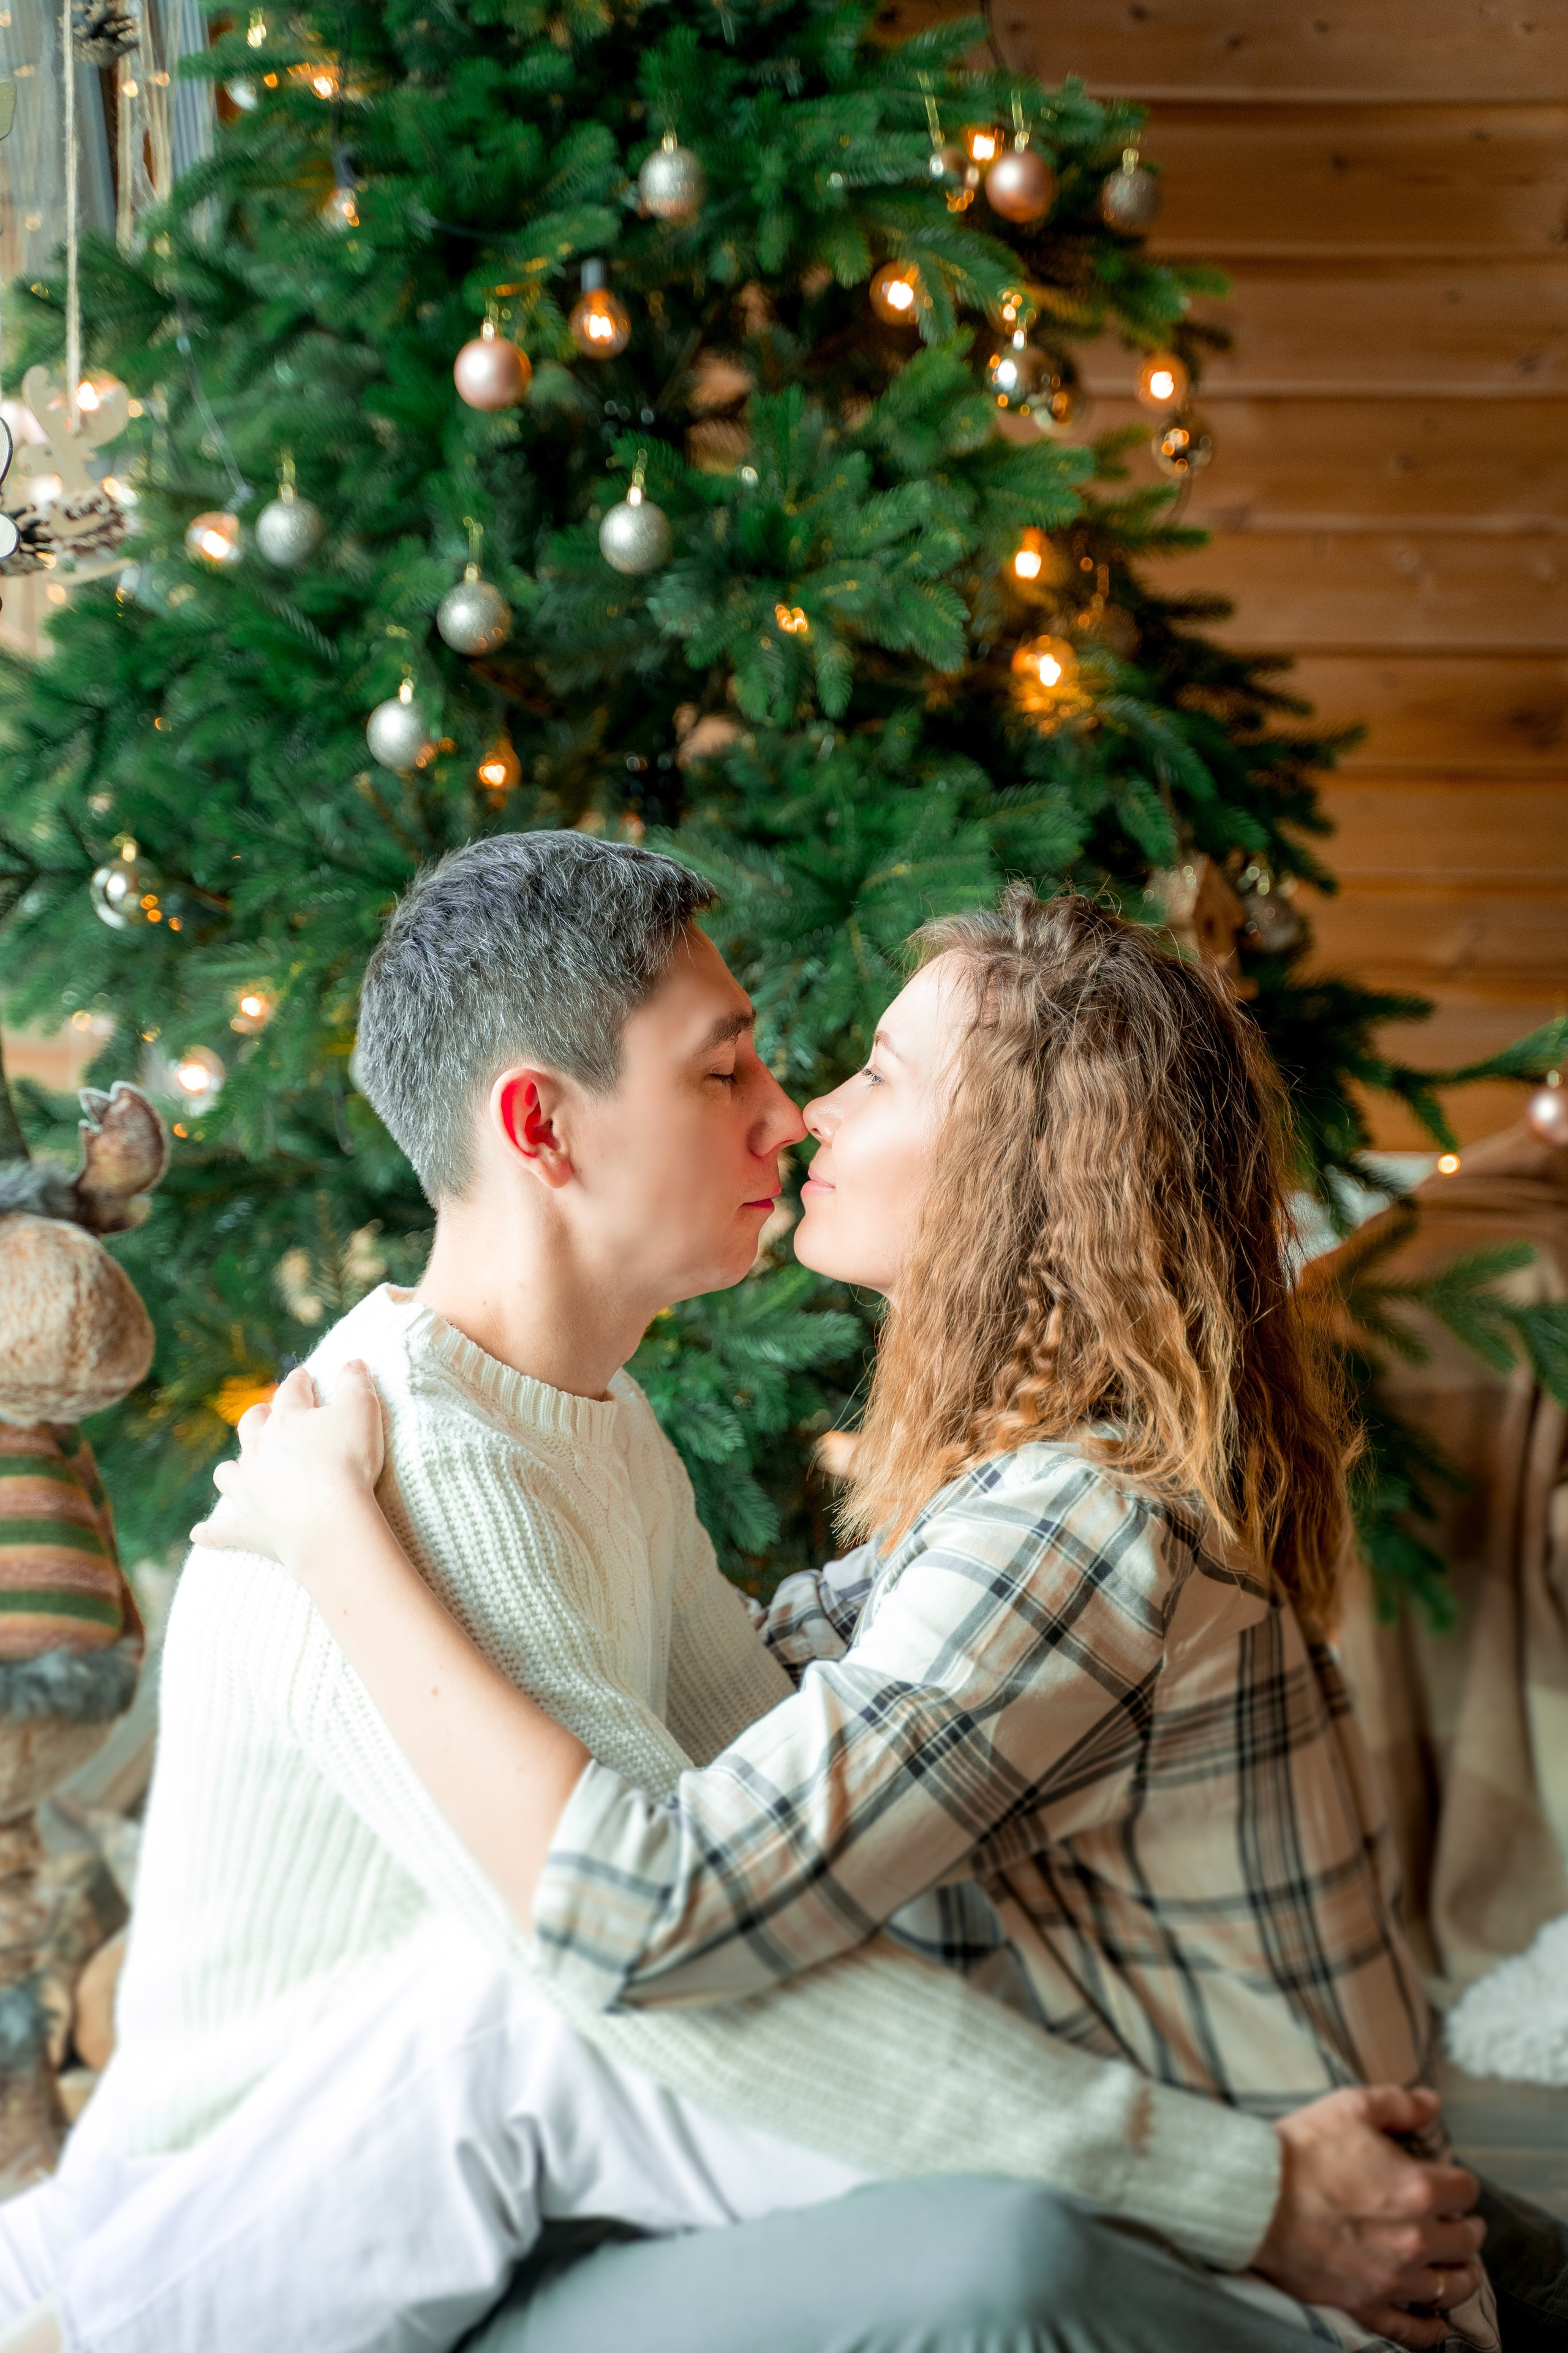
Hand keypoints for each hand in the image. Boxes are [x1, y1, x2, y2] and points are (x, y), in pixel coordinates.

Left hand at [192, 1361, 385, 1569]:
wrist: (328, 1521)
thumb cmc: (348, 1462)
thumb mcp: (363, 1411)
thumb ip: (356, 1383)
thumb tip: (353, 1361)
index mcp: (287, 1419)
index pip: (291, 1391)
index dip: (299, 1382)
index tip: (303, 1377)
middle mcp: (259, 1449)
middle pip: (252, 1425)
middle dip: (259, 1417)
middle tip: (266, 1414)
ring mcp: (248, 1488)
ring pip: (228, 1472)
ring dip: (232, 1469)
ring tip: (236, 1470)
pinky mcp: (246, 1526)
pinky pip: (220, 1530)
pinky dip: (210, 1532)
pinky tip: (199, 1534)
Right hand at [1253, 2086, 1485, 2349]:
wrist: (1254, 2197)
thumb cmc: (1302, 2149)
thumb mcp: (1350, 2107)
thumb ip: (1399, 2104)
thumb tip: (1432, 2104)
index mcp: (1418, 2189)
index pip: (1465, 2190)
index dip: (1459, 2182)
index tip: (1450, 2181)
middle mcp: (1414, 2239)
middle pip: (1465, 2242)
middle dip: (1466, 2228)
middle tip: (1460, 2223)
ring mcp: (1391, 2278)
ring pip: (1450, 2288)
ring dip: (1462, 2276)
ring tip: (1462, 2269)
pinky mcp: (1365, 2304)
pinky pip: (1411, 2332)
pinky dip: (1430, 2331)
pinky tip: (1437, 2323)